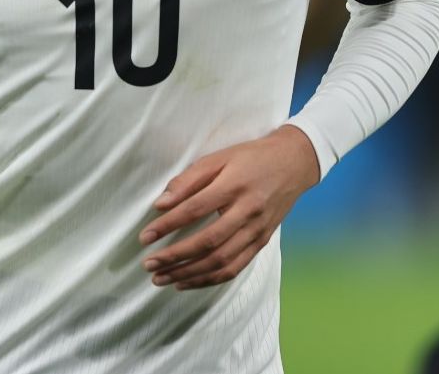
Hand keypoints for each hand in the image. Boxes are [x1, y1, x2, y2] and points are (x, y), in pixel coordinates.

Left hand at [138, 125, 319, 290]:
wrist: (294, 163)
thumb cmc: (251, 158)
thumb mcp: (218, 157)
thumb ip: (188, 180)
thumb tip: (161, 204)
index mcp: (235, 185)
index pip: (195, 210)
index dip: (167, 226)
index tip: (145, 237)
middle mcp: (248, 211)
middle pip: (208, 242)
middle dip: (175, 257)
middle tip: (149, 264)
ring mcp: (257, 230)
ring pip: (221, 261)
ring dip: (189, 274)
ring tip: (162, 278)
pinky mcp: (262, 242)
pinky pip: (235, 268)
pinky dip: (209, 279)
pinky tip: (187, 282)